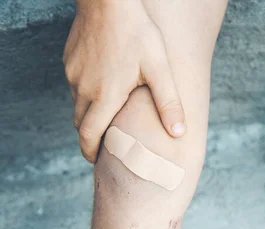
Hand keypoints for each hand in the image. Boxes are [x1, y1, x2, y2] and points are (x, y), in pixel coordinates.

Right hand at [63, 0, 185, 162]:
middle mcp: (84, 89)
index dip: (91, 152)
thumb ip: (169, 103)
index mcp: (105, 97)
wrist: (109, 0)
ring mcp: (74, 74)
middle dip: (90, 138)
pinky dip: (86, 94)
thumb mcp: (159, 70)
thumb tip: (179, 133)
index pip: (89, 136)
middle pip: (80, 124)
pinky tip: (103, 87)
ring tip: (107, 119)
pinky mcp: (69, 60)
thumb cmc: (138, 33)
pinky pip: (75, 85)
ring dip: (89, 115)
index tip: (97, 161)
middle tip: (103, 145)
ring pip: (77, 104)